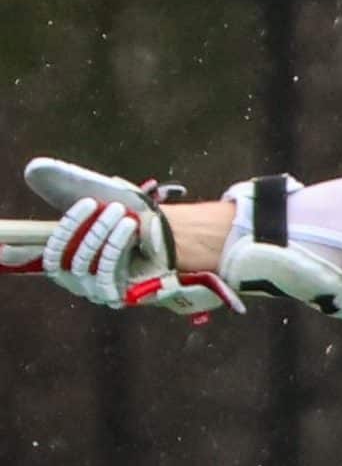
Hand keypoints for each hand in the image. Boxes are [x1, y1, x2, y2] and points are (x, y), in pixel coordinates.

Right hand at [25, 158, 241, 320]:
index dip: (61, 231)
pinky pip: (110, 275)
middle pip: (70, 258)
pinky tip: (131, 229)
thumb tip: (36, 168)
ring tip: (124, 216)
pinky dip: (118, 248)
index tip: (84, 204)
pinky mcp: (123, 296)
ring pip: (88, 265)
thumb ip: (72, 188)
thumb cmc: (140, 219)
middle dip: (89, 228)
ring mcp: (102, 291)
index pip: (51, 254)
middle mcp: (82, 281)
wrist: (181, 240)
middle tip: (111, 207)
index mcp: (71, 261)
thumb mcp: (107, 200)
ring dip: (104, 237)